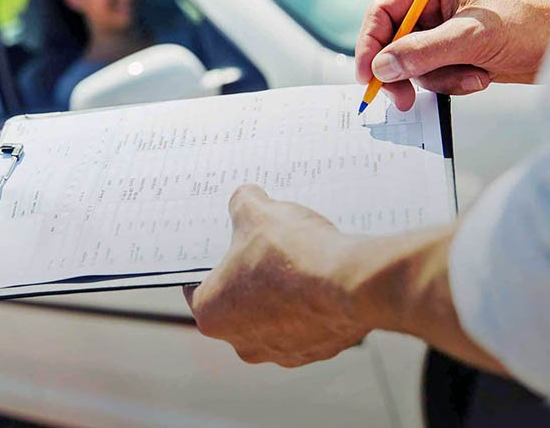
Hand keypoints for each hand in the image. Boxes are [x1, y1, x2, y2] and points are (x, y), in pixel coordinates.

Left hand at [183, 185, 370, 366]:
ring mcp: (281, 353)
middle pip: (237, 302)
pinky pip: (307, 324)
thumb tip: (245, 198)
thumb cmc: (292, 254)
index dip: (210, 261)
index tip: (223, 245)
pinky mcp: (317, 351)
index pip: (197, 285)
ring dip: (282, 293)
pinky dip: (311, 305)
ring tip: (297, 260)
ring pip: (274, 316)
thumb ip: (242, 203)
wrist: (352, 284)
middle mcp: (242, 343)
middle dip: (249, 276)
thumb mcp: (257, 212)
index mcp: (212, 315)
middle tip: (263, 248)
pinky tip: (321, 278)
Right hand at [356, 0, 549, 110]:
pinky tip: (480, 77)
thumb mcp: (471, 36)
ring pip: (414, 65)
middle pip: (393, 43)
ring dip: (438, 78)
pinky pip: (434, 77)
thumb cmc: (528, 23)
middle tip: (400, 98)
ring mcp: (444, 34)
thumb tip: (382, 67)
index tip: (367, 73)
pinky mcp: (455, 56)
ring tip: (472, 76)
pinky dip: (453, 83)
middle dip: (401, 71)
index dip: (370, 42)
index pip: (384, 12)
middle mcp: (435, 8)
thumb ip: (422, 51)